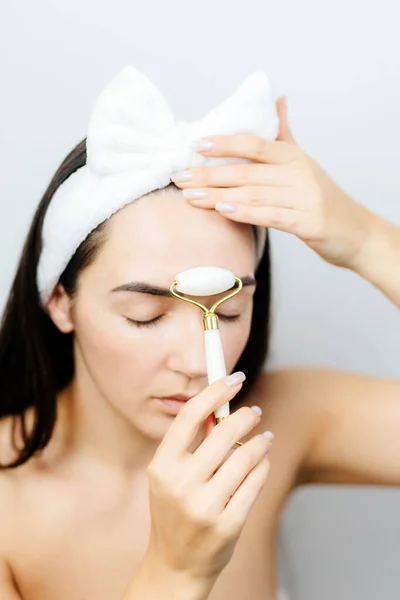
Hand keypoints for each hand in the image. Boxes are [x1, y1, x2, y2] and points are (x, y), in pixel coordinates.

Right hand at [146, 372, 271, 585]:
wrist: (175, 566)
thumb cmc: (175, 512)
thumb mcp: (169, 476)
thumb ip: (191, 444)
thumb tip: (219, 405)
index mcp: (161, 466)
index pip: (190, 416)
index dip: (215, 392)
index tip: (234, 378)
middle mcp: (180, 484)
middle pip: (222, 433)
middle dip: (246, 416)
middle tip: (256, 412)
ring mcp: (203, 507)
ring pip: (244, 457)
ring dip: (259, 442)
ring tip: (264, 439)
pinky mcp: (226, 525)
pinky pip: (255, 484)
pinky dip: (263, 467)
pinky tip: (263, 462)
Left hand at [172, 97, 375, 269]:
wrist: (355, 230)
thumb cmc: (322, 196)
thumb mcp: (303, 161)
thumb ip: (285, 133)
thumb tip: (278, 99)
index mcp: (293, 157)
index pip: (253, 144)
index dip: (224, 144)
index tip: (195, 146)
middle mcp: (297, 174)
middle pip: (246, 171)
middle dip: (209, 174)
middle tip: (179, 178)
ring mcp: (303, 198)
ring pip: (253, 194)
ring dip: (218, 196)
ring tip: (190, 197)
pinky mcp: (307, 223)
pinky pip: (271, 216)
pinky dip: (246, 213)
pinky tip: (224, 211)